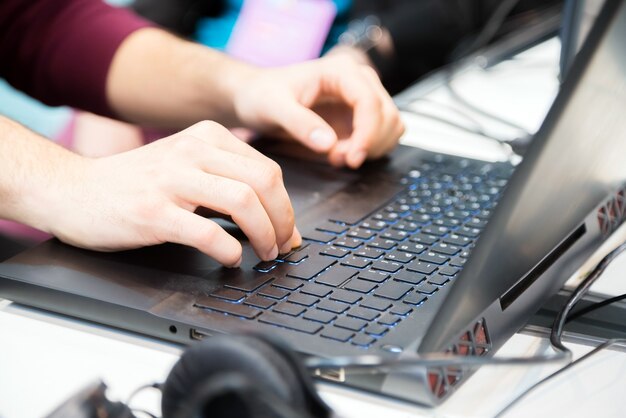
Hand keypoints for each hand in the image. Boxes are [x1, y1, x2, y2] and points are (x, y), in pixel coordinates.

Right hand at [49, 121, 300, 266]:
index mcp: (206, 137)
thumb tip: (275, 216)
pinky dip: (229, 250)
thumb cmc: (134, 184)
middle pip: (264, 181)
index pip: (267, 169)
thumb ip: (227, 180)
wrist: (72, 189)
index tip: (288, 230)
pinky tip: (231, 259)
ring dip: (264, 234)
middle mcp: (192, 151)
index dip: (287, 205)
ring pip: (242, 201)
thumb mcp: (185, 165)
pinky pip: (207, 232)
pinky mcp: (153, 211)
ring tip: (264, 253)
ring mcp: (171, 180)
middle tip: (283, 244)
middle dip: (283, 219)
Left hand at [232, 55, 403, 168]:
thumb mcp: (274, 107)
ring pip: (390, 127)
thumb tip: (329, 144)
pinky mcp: (359, 118)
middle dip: (368, 144)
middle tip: (337, 159)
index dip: (368, 133)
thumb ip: (300, 123)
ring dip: (370, 149)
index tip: (353, 158)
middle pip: (387, 115)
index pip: (370, 101)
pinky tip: (340, 155)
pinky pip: (381, 137)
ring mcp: (361, 100)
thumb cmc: (262, 95)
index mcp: (341, 71)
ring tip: (336, 157)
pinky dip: (368, 151)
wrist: (255, 97)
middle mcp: (358, 81)